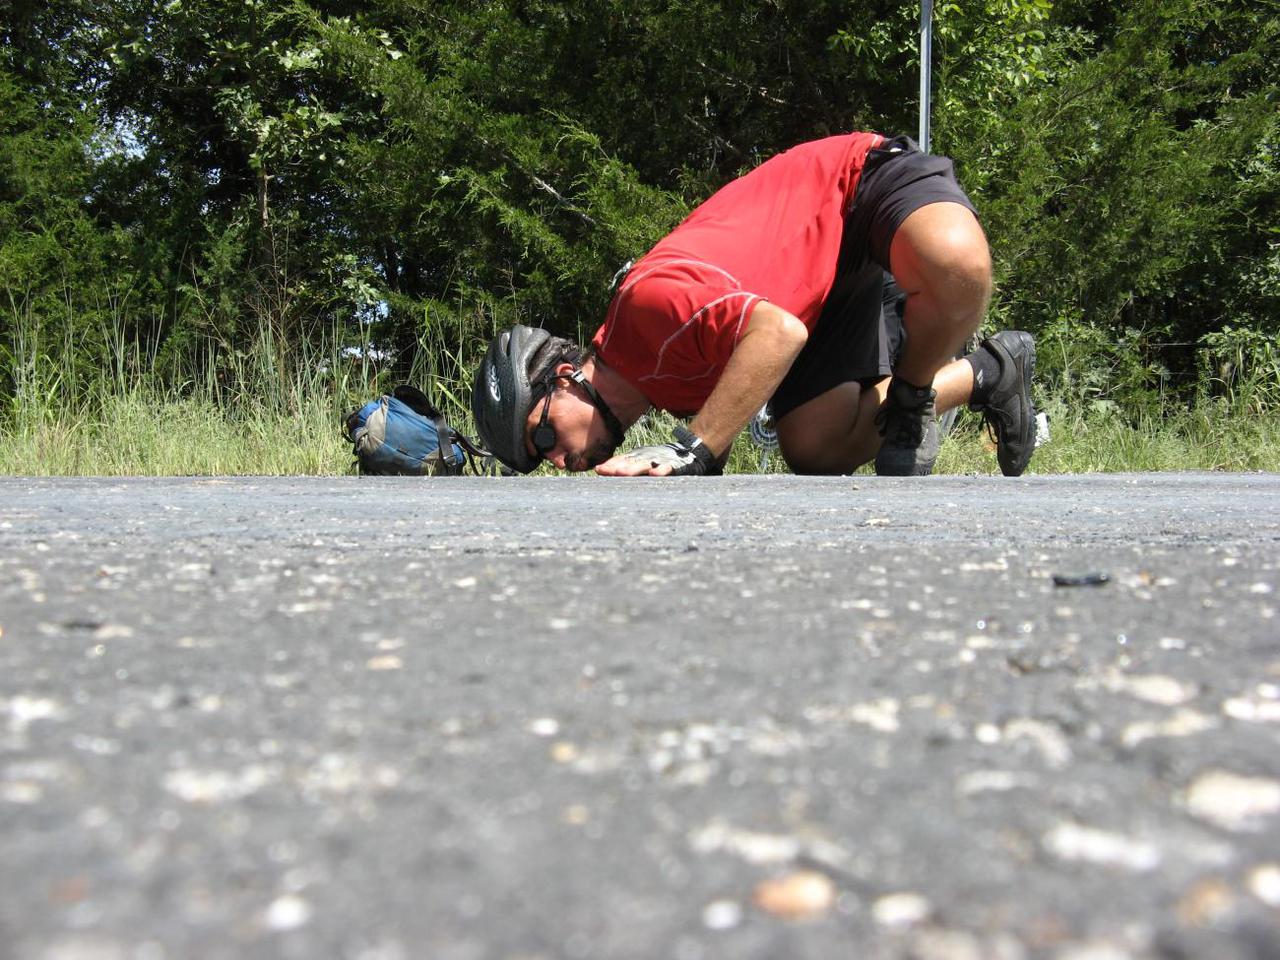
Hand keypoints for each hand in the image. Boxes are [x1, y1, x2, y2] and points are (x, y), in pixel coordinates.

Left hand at [594, 427, 719, 476]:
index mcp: (639, 456)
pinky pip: (668, 469)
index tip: (599, 470)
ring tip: (622, 473)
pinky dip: (661, 471)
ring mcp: (661, 461)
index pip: (622, 460)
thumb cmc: (660, 458)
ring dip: (633, 469)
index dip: (611, 465)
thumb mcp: (641, 459)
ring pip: (645, 465)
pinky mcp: (675, 466)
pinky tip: (654, 474)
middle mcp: (648, 457)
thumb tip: (598, 469)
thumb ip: (623, 464)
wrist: (690, 450)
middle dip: (618, 467)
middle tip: (606, 472)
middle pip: (630, 463)